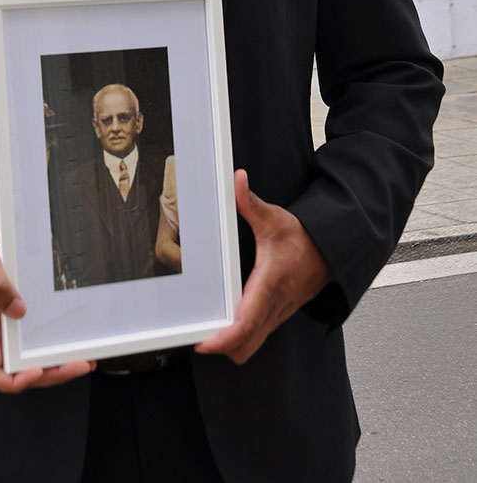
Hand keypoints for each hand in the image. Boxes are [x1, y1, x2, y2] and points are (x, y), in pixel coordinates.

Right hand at [0, 219, 94, 391]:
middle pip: (18, 370)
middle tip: (78, 364)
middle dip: (50, 373)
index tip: (36, 371)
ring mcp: (0, 324)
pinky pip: (28, 338)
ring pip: (26, 357)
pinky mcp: (8, 313)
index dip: (14, 381)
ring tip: (81, 359)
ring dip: (53, 363)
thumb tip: (18, 310)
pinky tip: (65, 339)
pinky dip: (48, 344)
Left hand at [195, 169, 332, 364]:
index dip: (225, 338)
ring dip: (232, 345)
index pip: (247, 321)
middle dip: (222, 347)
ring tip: (208, 333)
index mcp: (271, 284)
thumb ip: (251, 202)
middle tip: (198, 337)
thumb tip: (237, 181)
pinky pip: (257, 337)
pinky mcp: (277, 315)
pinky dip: (241, 338)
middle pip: (246, 345)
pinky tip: (226, 325)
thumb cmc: (304, 239)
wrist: (331, 252)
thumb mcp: (275, 218)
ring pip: (252, 345)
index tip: (206, 343)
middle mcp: (274, 305)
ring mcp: (277, 314)